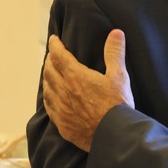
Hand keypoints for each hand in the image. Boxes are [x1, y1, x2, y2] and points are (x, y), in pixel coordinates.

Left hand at [42, 29, 133, 151]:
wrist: (114, 135)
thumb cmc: (118, 104)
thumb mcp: (119, 76)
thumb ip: (115, 53)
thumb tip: (116, 33)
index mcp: (76, 77)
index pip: (59, 56)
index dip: (55, 45)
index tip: (53, 39)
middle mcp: (64, 91)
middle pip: (49, 71)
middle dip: (49, 60)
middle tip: (52, 55)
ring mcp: (61, 109)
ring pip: (47, 89)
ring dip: (47, 78)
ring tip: (50, 74)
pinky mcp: (62, 124)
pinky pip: (49, 107)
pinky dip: (48, 97)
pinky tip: (52, 97)